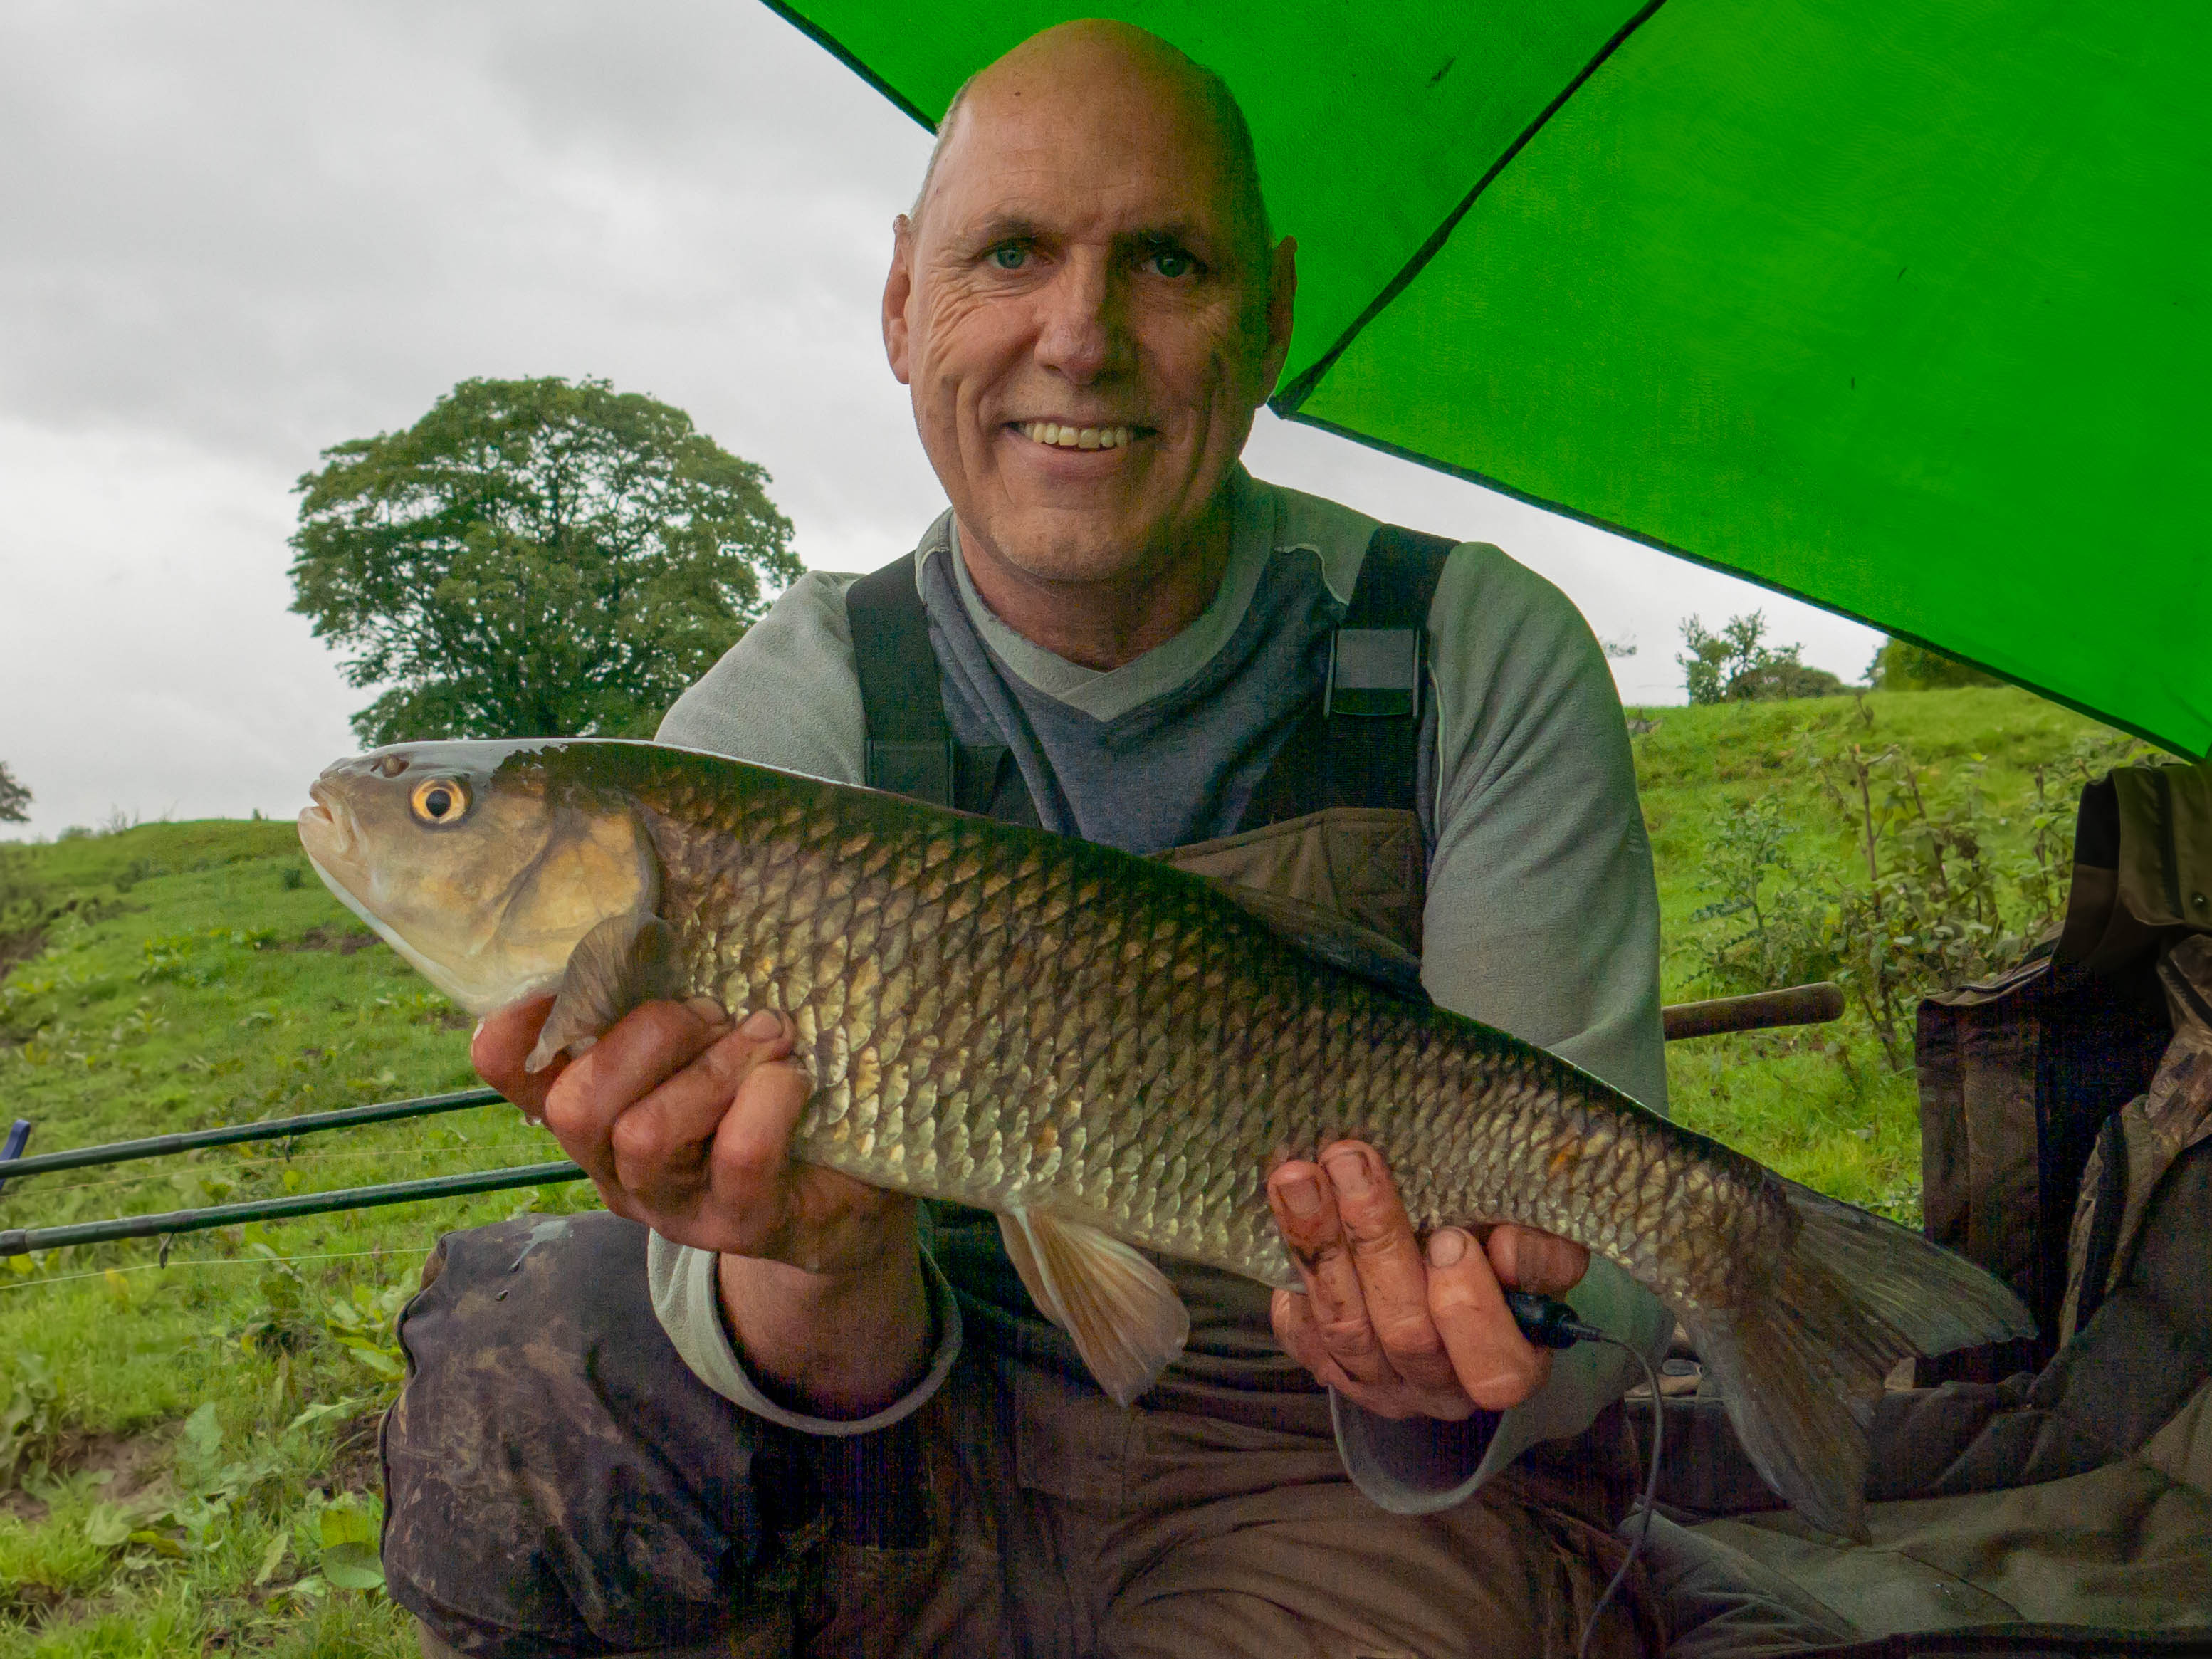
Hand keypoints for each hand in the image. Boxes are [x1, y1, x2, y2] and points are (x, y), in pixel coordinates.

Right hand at [475, 996, 930, 1416]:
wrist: (844, 1192)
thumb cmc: (762, 1094)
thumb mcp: (703, 1040)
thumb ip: (664, 1005)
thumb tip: (642, 929)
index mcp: (593, 1109)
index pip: (512, 1070)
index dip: (519, 1025)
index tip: (568, 975)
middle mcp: (615, 1167)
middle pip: (576, 1107)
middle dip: (649, 1037)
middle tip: (713, 1013)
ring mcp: (674, 1207)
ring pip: (645, 1136)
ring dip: (713, 1068)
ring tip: (769, 1038)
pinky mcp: (740, 1225)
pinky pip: (739, 1154)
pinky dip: (769, 1098)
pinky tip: (793, 1078)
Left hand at [1266, 1139, 1588, 1420]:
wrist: (1450, 1277)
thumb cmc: (1502, 1256)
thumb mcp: (1543, 1250)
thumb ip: (1542, 1253)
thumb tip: (1505, 1247)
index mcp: (1505, 1366)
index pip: (1493, 1366)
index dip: (1470, 1308)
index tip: (1450, 1237)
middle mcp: (1437, 1388)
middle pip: (1404, 1332)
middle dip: (1376, 1241)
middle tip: (1352, 1162)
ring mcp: (1377, 1383)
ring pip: (1343, 1326)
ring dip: (1317, 1243)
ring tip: (1298, 1175)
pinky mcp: (1328, 1366)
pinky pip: (1301, 1332)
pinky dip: (1292, 1279)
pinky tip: (1285, 1224)